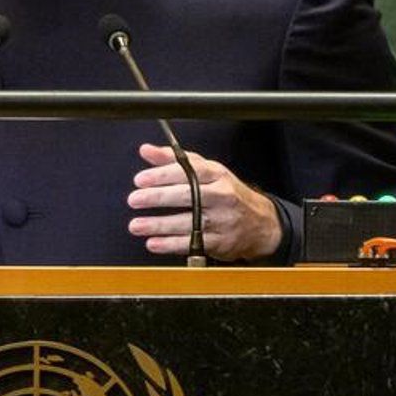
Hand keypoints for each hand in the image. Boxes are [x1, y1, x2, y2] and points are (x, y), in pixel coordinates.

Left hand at [127, 143, 281, 261]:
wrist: (261, 223)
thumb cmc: (227, 193)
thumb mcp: (206, 171)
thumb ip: (174, 160)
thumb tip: (146, 150)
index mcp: (217, 175)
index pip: (188, 171)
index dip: (163, 175)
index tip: (141, 179)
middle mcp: (221, 196)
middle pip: (187, 196)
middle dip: (157, 197)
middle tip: (134, 199)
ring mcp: (222, 221)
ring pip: (188, 222)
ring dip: (159, 225)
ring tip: (136, 225)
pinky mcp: (220, 242)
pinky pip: (193, 243)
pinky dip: (171, 245)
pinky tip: (153, 243)